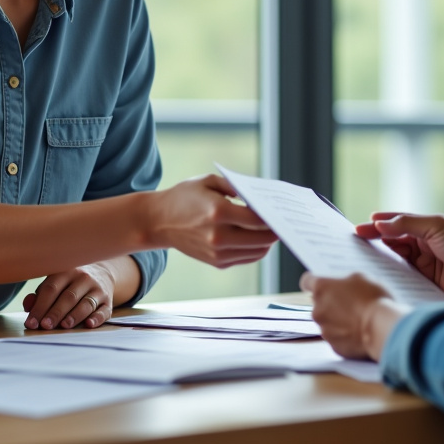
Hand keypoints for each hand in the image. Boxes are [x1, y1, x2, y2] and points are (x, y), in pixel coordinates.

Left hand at [24, 262, 114, 329]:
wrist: (101, 273)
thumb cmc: (70, 283)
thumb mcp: (54, 282)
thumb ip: (40, 294)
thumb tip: (28, 306)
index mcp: (65, 271)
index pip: (51, 289)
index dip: (40, 306)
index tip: (31, 323)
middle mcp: (83, 278)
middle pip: (68, 297)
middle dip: (56, 312)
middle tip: (45, 326)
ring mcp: (97, 289)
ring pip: (86, 303)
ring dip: (75, 315)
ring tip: (64, 326)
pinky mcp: (108, 301)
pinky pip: (104, 310)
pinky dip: (97, 318)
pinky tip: (88, 324)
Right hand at [145, 174, 276, 267]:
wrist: (158, 222)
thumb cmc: (184, 197)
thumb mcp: (209, 181)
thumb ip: (237, 186)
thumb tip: (262, 196)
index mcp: (217, 212)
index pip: (257, 219)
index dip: (274, 216)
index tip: (285, 210)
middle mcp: (218, 236)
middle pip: (262, 238)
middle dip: (277, 230)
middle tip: (285, 221)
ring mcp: (217, 252)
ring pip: (257, 251)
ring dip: (269, 241)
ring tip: (275, 229)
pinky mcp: (217, 262)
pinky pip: (247, 258)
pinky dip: (257, 249)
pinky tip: (259, 237)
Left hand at [300, 271, 404, 360]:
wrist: (381, 328)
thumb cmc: (373, 299)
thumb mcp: (361, 277)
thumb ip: (344, 281)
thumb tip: (341, 286)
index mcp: (322, 289)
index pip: (307, 281)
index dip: (314, 282)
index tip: (324, 286)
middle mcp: (317, 310)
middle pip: (319, 304)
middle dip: (331, 304)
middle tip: (351, 304)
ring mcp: (324, 330)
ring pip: (328, 323)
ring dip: (338, 321)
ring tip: (358, 320)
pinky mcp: (334, 347)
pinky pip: (337, 338)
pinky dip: (345, 336)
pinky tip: (360, 333)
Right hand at [356, 212, 443, 302]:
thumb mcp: (437, 228)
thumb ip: (408, 224)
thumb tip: (380, 223)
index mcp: (425, 227)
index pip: (395, 224)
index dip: (376, 226)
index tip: (357, 230)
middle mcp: (423, 245)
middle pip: (392, 244)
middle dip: (373, 245)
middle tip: (352, 248)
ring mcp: (424, 265)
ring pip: (395, 263)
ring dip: (381, 263)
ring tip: (360, 266)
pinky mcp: (427, 284)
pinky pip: (404, 281)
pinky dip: (392, 280)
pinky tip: (379, 282)